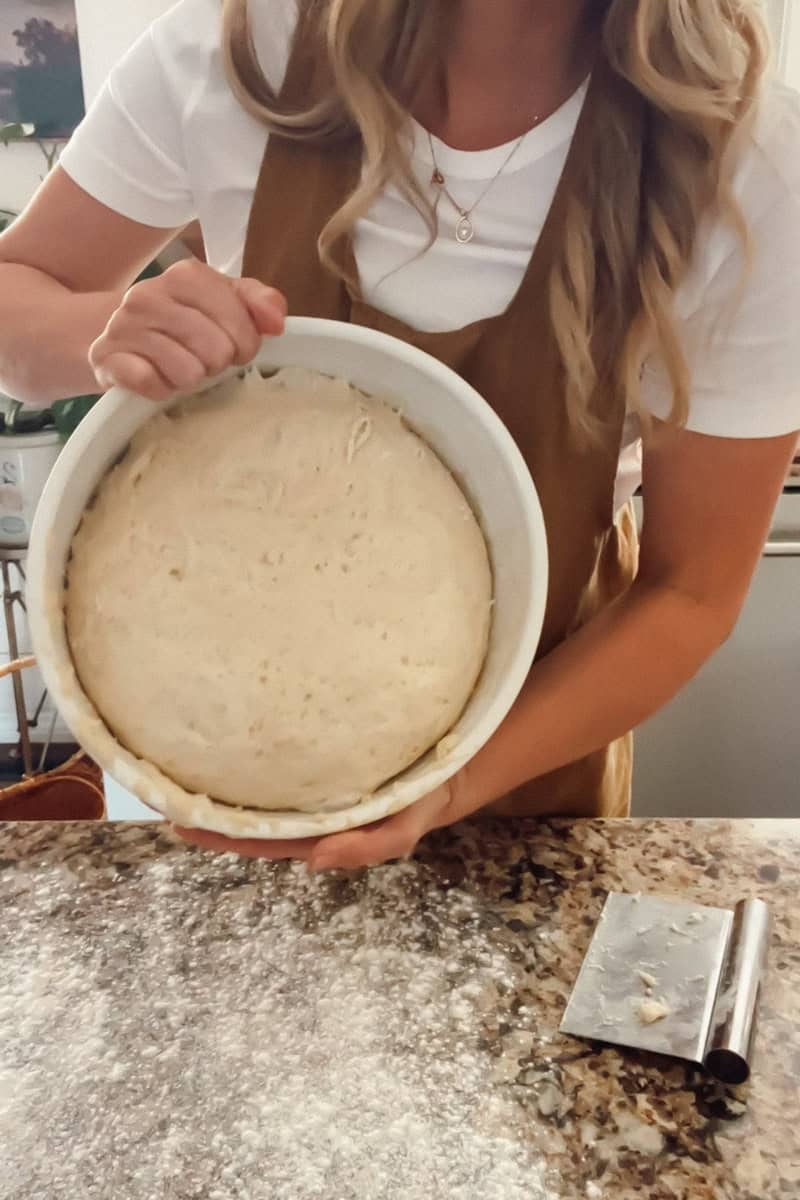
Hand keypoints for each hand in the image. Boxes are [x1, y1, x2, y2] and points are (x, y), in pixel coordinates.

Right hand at [89, 259, 286, 401]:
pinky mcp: (105, 358)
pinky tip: (158, 379)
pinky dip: (161, 390)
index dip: (248, 341)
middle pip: (216, 349)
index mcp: (185, 276)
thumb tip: (277, 322)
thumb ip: (258, 303)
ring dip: (190, 379)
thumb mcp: (224, 303)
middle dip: (219, 363)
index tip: (239, 348)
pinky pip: (151, 384)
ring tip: (181, 368)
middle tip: (206, 360)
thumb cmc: (185, 322)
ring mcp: (123, 326)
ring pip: (187, 371)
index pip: (238, 316)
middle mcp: (149, 294)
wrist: (121, 337)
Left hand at [175, 772, 472, 870]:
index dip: (219, 836)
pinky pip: (276, 758)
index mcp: (316, 829)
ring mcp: (307, 782)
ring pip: (255, 788)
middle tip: (160, 791)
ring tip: (176, 763)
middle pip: (245, 813)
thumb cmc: (418, 801)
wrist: (445, 764)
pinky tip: (226, 734)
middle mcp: (303, 807)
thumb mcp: (402, 829)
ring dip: (218, 781)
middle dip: (204, 807)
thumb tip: (314, 862)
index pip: (258, 838)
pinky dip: (249, 753)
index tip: (181, 826)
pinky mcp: (317, 753)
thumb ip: (366, 847)